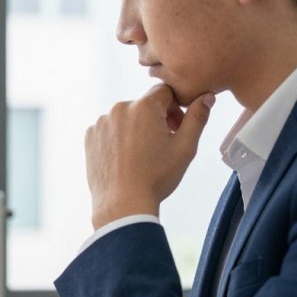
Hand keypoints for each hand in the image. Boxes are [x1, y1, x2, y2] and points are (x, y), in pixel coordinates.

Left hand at [84, 84, 214, 228]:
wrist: (122, 204)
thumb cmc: (155, 177)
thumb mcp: (185, 147)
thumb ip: (198, 117)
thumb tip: (206, 97)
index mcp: (144, 106)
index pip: (165, 92)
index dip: (175, 108)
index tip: (176, 127)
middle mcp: (119, 109)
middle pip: (144, 105)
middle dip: (156, 118)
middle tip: (162, 143)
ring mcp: (101, 123)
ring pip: (125, 117)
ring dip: (136, 128)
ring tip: (142, 153)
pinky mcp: (90, 137)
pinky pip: (109, 129)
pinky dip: (118, 138)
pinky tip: (125, 157)